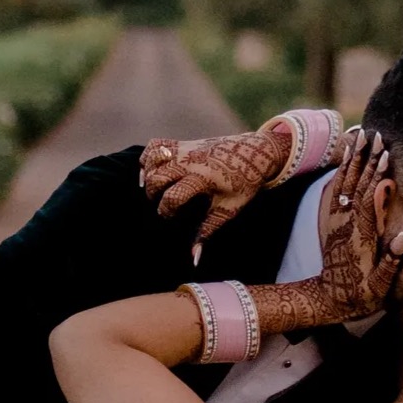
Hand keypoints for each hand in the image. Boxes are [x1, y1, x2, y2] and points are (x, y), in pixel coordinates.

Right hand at [139, 130, 289, 262]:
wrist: (255, 152)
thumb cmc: (245, 182)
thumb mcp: (229, 209)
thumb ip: (207, 231)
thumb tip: (194, 258)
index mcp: (203, 179)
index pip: (172, 196)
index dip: (166, 211)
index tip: (172, 217)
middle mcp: (191, 161)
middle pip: (156, 178)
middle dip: (154, 195)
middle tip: (164, 205)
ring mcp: (186, 149)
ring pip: (153, 159)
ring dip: (148, 176)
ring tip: (155, 190)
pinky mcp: (184, 143)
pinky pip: (156, 145)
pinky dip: (148, 157)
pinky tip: (149, 172)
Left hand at [251, 134, 402, 337]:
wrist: (331, 299)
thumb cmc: (363, 293)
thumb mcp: (381, 284)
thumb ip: (392, 261)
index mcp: (361, 236)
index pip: (369, 200)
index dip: (376, 178)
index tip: (385, 157)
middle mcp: (347, 223)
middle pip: (357, 185)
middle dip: (367, 160)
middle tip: (376, 136)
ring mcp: (338, 219)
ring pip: (345, 182)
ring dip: (354, 158)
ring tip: (361, 135)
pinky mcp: (333, 218)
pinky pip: (337, 187)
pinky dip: (342, 168)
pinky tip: (348, 152)